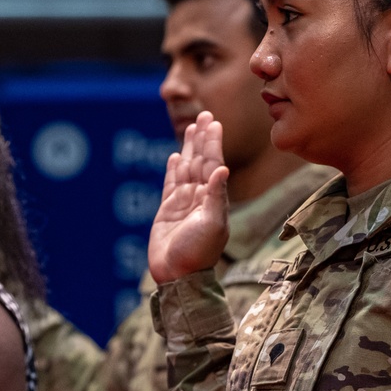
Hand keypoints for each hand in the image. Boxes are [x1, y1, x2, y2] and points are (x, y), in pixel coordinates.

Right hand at [148, 113, 229, 283]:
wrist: (179, 276)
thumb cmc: (198, 253)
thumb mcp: (213, 224)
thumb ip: (217, 197)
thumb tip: (223, 169)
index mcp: (214, 198)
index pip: (214, 163)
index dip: (213, 142)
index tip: (214, 122)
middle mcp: (200, 197)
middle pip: (201, 160)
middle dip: (203, 138)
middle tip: (205, 114)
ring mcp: (184, 203)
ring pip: (187, 168)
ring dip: (189, 148)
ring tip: (191, 128)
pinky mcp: (167, 211)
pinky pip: (171, 184)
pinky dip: (174, 169)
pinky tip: (176, 156)